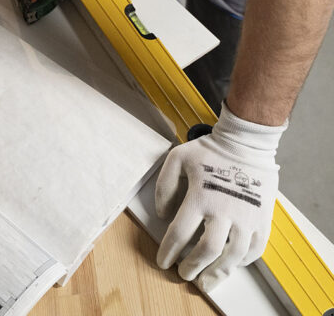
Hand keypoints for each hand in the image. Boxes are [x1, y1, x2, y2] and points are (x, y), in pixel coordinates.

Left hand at [155, 103, 286, 290]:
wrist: (245, 144)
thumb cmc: (209, 151)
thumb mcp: (177, 158)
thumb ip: (164, 186)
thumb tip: (163, 215)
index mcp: (200, 197)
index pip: (179, 233)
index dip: (168, 251)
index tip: (163, 261)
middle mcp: (224, 211)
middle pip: (207, 250)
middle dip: (193, 266)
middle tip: (184, 274)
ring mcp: (246, 218)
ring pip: (232, 256)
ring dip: (217, 272)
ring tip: (205, 281)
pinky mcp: (262, 220)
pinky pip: (254, 250)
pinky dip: (242, 262)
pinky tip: (231, 265)